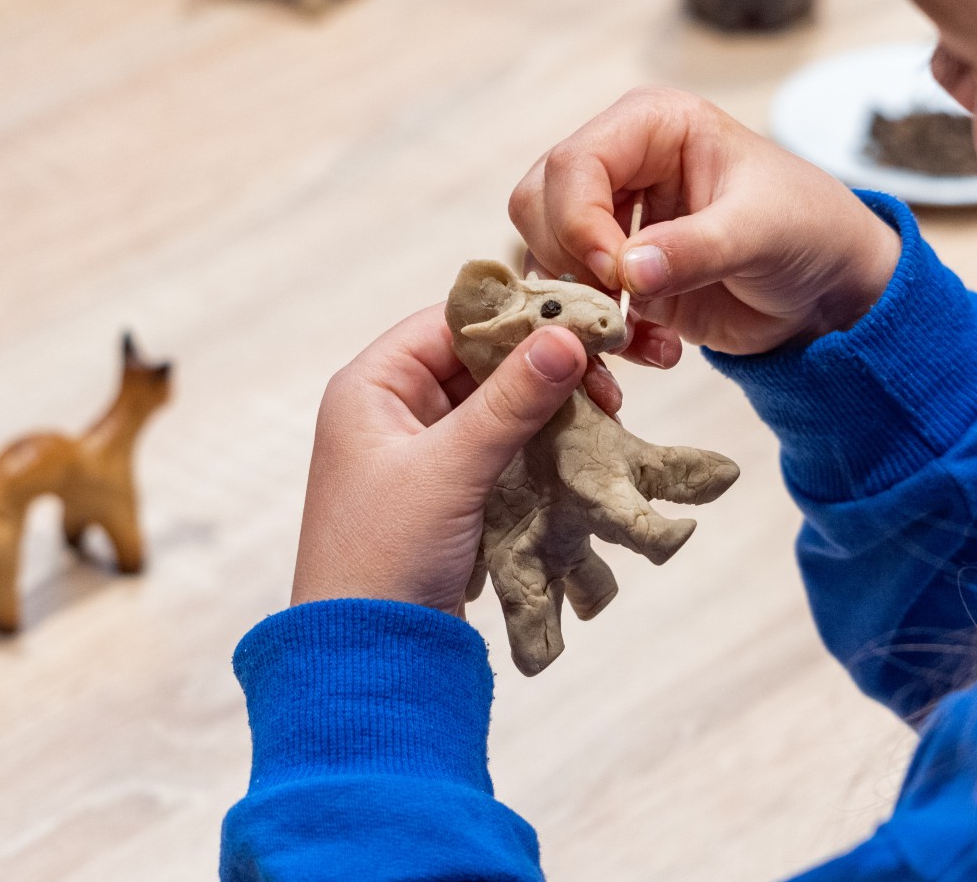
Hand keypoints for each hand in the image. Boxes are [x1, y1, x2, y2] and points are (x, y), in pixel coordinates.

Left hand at [292, 305, 587, 612]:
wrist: (368, 658)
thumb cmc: (385, 555)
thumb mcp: (450, 469)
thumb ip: (509, 402)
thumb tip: (565, 337)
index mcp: (372, 387)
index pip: (453, 322)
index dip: (519, 318)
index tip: (584, 326)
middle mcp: (393, 410)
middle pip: (480, 360)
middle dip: (544, 366)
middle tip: (607, 384)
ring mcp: (421, 452)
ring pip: (498, 405)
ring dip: (549, 407)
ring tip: (606, 414)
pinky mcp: (448, 491)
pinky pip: (502, 447)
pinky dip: (541, 444)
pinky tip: (584, 446)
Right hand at [511, 86, 901, 357]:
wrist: (829, 287)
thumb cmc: (809, 230)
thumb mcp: (762, 232)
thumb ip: (696, 247)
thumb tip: (627, 269)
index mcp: (651, 126)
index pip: (574, 164)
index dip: (578, 221)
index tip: (614, 272)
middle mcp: (619, 165)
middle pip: (537, 204)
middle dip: (568, 263)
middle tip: (615, 305)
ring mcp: (611, 221)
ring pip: (544, 257)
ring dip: (582, 308)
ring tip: (640, 339)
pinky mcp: (615, 275)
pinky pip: (574, 303)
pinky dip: (603, 337)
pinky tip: (657, 349)